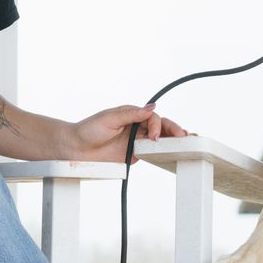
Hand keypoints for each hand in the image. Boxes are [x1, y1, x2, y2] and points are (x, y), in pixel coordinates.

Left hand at [67, 102, 188, 162]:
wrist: (75, 149)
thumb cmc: (88, 130)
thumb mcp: (109, 118)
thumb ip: (131, 114)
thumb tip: (151, 107)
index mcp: (131, 114)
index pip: (152, 117)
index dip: (156, 125)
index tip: (153, 136)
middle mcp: (136, 126)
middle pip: (161, 126)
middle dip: (173, 130)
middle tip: (182, 136)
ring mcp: (137, 140)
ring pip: (160, 138)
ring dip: (173, 139)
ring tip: (187, 141)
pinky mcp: (134, 154)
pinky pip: (152, 152)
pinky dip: (165, 151)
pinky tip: (175, 151)